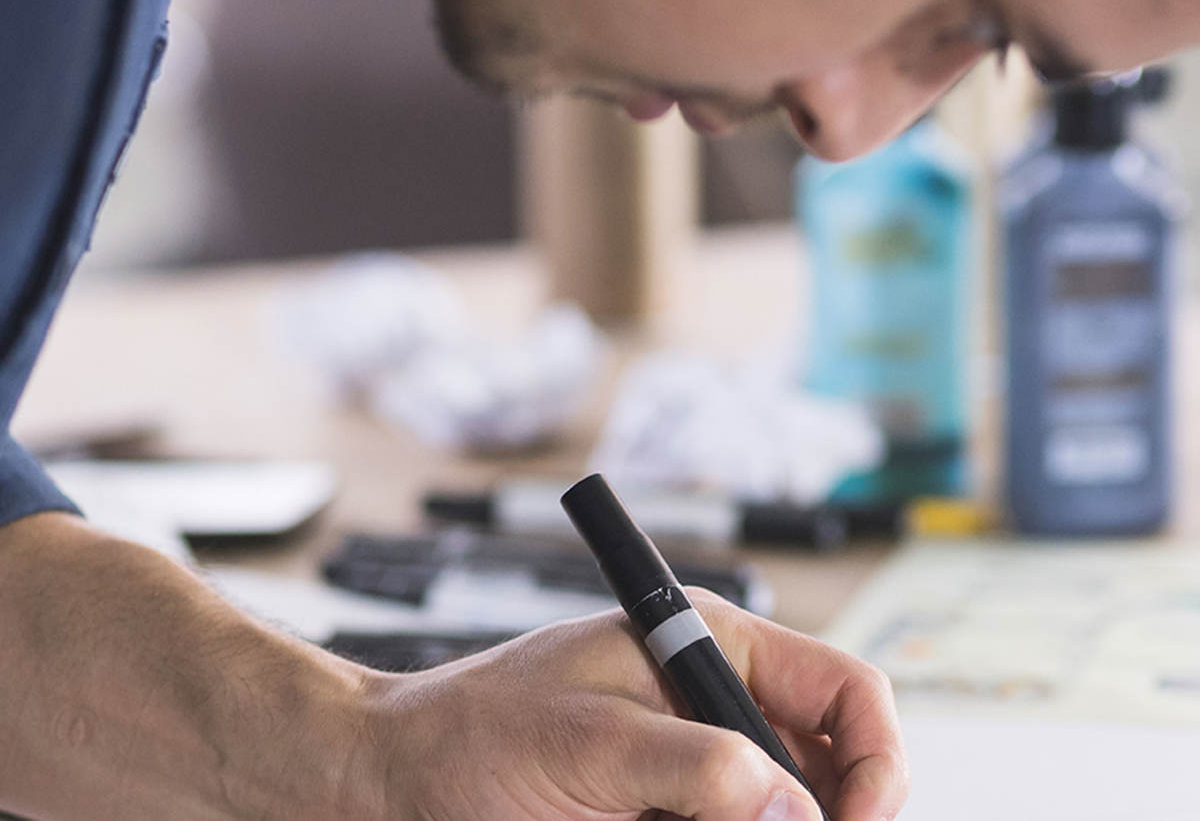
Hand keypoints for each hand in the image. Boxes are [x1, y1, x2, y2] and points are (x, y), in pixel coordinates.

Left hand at [357, 588, 908, 820]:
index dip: (878, 759)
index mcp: (708, 649)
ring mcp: (689, 772)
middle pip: (828, 769)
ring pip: (778, 813)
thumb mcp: (589, 741)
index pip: (843, 690)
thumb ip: (697, 767)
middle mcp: (711, 708)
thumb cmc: (469, 731)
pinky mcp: (664, 815)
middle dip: (828, 818)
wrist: (392, 782)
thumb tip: (797, 810)